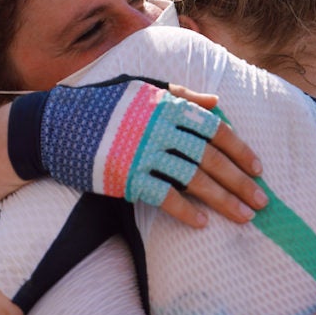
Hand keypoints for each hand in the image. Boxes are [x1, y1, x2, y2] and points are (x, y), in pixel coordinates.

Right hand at [6, 75, 264, 227]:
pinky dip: (185, 211)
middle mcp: (159, 127)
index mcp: (166, 105)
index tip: (258, 169)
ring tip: (244, 217)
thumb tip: (217, 102)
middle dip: (240, 181)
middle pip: (210, 158)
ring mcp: (142, 153)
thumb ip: (181, 95)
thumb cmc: (102, 106)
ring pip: (194, 180)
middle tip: (262, 202)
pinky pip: (163, 197)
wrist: (54, 126)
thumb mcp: (142, 90)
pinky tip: (203, 224)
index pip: (214, 129)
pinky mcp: (125, 177)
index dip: (240, 150)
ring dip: (223, 200)